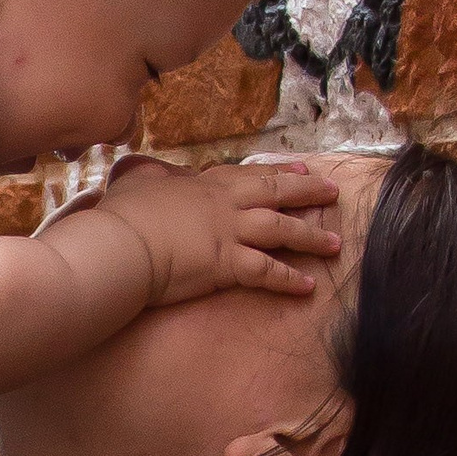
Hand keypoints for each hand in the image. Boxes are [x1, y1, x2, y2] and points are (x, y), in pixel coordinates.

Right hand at [101, 155, 341, 303]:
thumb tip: (145, 168)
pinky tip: (308, 286)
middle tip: (333, 192)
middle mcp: (224, 205)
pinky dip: (288, 280)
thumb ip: (146, 174)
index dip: (275, 172)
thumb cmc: (122, 216)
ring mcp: (229, 233)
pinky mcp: (227, 265)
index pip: (247, 175)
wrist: (120, 245)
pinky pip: (267, 272)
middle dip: (308, 192)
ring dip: (311, 237)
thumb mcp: (133, 182)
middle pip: (275, 193)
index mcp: (202, 186)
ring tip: (335, 245)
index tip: (300, 171)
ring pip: (281, 230)